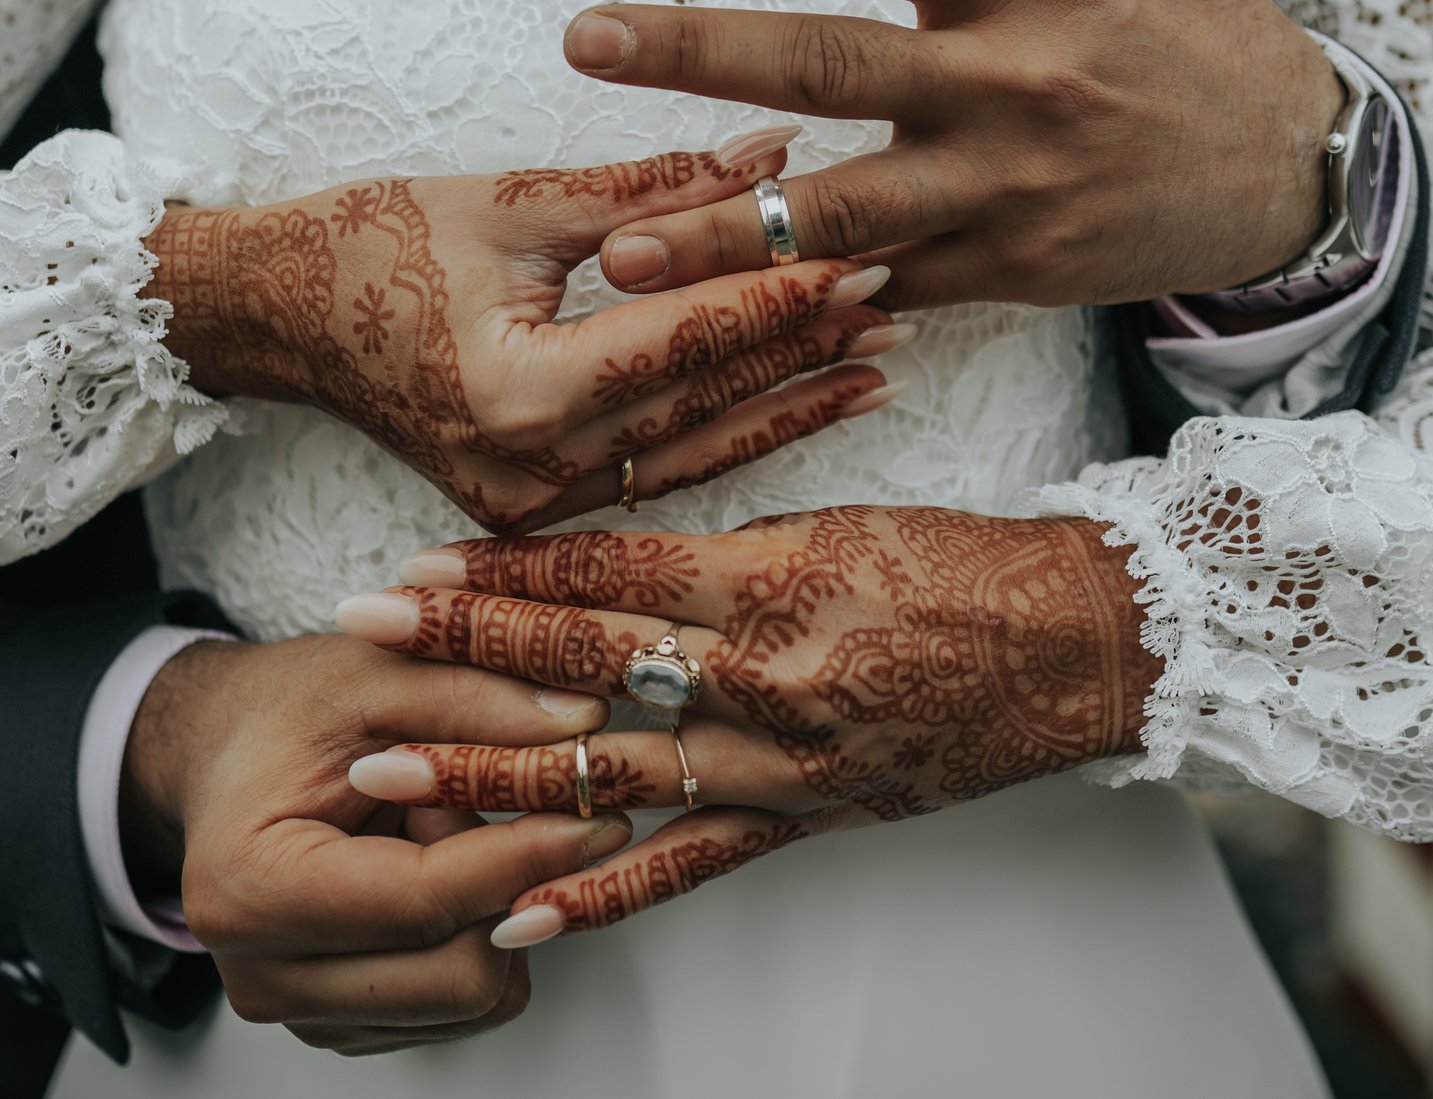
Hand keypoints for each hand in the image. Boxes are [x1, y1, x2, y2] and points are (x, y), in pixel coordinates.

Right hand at [120, 637, 632, 1053]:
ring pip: (472, 998)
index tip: (596, 814)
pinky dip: (478, 935)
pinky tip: (438, 867)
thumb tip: (583, 727)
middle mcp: (262, 973)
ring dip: (496, 910)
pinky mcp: (342, 1025)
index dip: (524, 858)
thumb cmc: (285, 714)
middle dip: (510, 887)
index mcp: (250, 889)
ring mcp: (301, 1012)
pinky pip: (461, 1005)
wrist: (228, 753)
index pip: (426, 902)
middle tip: (501, 803)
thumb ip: (474, 695)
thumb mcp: (373, 674)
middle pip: (458, 973)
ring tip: (446, 825)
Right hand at [143, 138, 905, 533]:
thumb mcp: (515, 202)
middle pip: (706, 404)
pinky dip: (732, 432)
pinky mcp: (536, 506)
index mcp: (521, 393)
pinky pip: (659, 472)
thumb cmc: (374, 243)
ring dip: (791, 402)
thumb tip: (773, 152)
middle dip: (806, 346)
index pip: (685, 340)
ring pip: (697, 453)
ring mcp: (533, 504)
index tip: (865, 248)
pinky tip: (803, 403)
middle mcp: (532, 471)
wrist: (279, 316)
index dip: (779, 294)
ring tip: (881, 357)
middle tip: (899, 293)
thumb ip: (651, 189)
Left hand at [330, 508, 1157, 939]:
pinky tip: (515, 913)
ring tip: (387, 777)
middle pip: (579, 662)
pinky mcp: (802, 820)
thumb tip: (595, 556)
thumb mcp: (833, 519)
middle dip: (456, 652)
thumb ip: (714, 549)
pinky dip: (598, 891)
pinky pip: (688, 866)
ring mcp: (777, 761)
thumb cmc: (964, 566)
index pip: (602, 571)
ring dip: (488, 773)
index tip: (410, 567)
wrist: (1079, 649)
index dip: (496, 571)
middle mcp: (760, 675)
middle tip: (354, 639)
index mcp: (767, 580)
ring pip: (608, 770)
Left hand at [564, 0, 1343, 310]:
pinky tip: (716, 318)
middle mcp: (1011, 82)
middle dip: (701, 55)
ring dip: (728, 230)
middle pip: (835, 67)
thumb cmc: (1195, 16)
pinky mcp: (1011, 269)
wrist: (1290, 168)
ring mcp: (1007, 187)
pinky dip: (811, 299)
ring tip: (621, 248)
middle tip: (588, 40)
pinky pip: (895, 285)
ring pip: (847, 210)